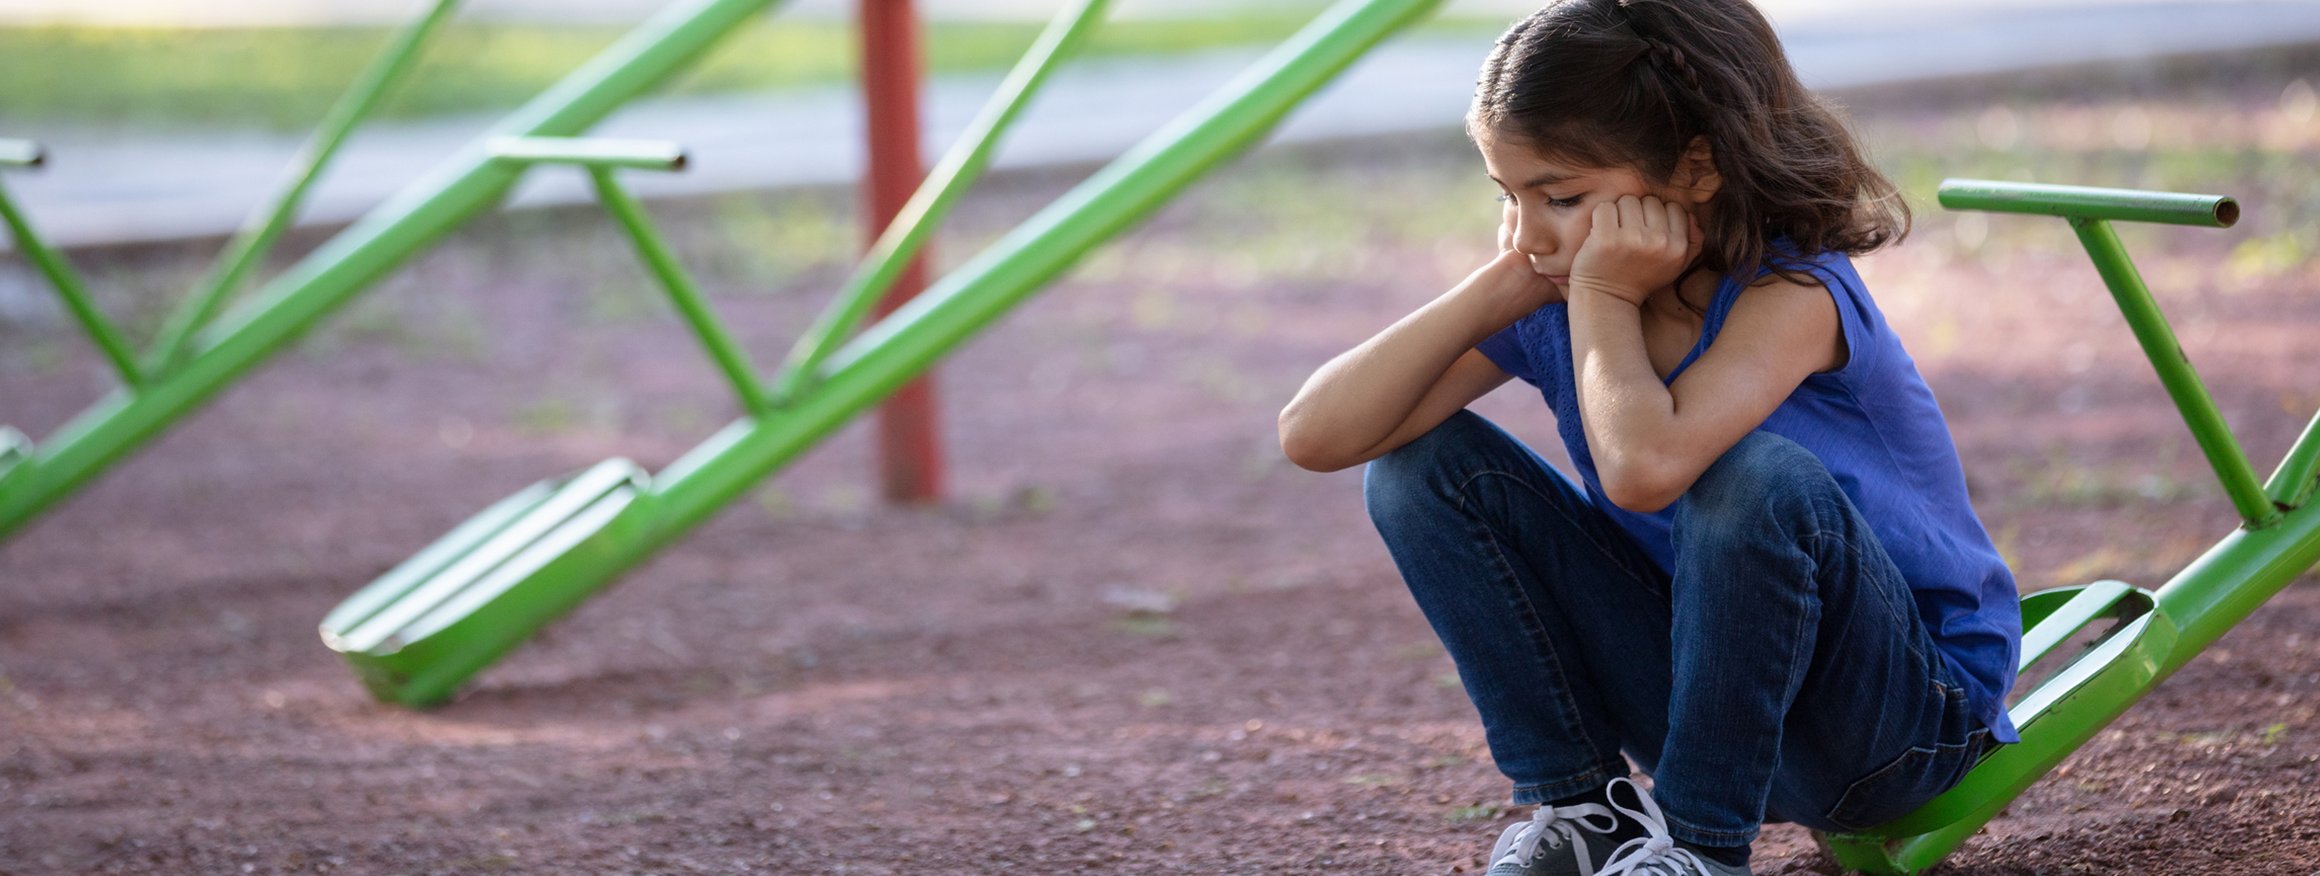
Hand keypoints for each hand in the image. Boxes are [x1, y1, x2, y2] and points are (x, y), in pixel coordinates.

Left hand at [1567, 195, 1700, 306]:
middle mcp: (1658, 242)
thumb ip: (1692, 242)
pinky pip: (1605, 207)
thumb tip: (1692, 216)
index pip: (1674, 207)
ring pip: (1628, 200)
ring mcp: (1631, 238)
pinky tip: (1601, 233)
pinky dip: (1600, 216)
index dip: (1658, 215)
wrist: (1609, 299)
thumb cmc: (1641, 278)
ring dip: (1619, 212)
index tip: (1647, 230)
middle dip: (1639, 212)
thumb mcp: (1675, 266)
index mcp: (1677, 247)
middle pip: (1650, 200)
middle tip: (1629, 232)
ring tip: (1616, 233)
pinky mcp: (1606, 238)